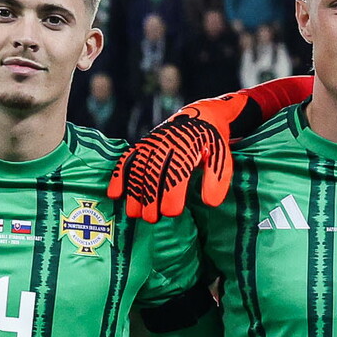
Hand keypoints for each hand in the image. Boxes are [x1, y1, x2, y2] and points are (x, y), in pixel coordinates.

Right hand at [107, 92, 249, 221]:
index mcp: (187, 148)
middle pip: (153, 174)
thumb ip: (217, 181)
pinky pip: (126, 159)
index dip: (172, 195)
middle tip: (151, 219)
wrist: (200, 117)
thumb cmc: (211, 144)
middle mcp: (165, 143)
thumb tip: (209, 202)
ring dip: (133, 192)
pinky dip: (118, 176)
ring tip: (133, 213)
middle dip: (150, 199)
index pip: (176, 174)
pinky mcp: (141, 144)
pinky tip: (114, 194)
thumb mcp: (222, 160)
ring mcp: (151, 143)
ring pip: (137, 169)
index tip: (171, 213)